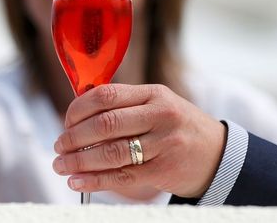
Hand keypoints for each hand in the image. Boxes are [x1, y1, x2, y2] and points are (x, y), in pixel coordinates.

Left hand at [53, 84, 225, 197]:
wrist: (217, 154)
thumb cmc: (178, 128)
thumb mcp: (159, 105)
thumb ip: (126, 105)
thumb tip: (77, 115)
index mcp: (154, 94)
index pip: (107, 95)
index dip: (79, 109)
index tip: (66, 122)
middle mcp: (160, 115)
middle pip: (106, 123)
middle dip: (74, 137)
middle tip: (58, 146)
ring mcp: (163, 143)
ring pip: (111, 152)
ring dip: (79, 160)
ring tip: (61, 165)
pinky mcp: (162, 170)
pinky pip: (122, 176)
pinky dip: (95, 180)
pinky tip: (78, 182)